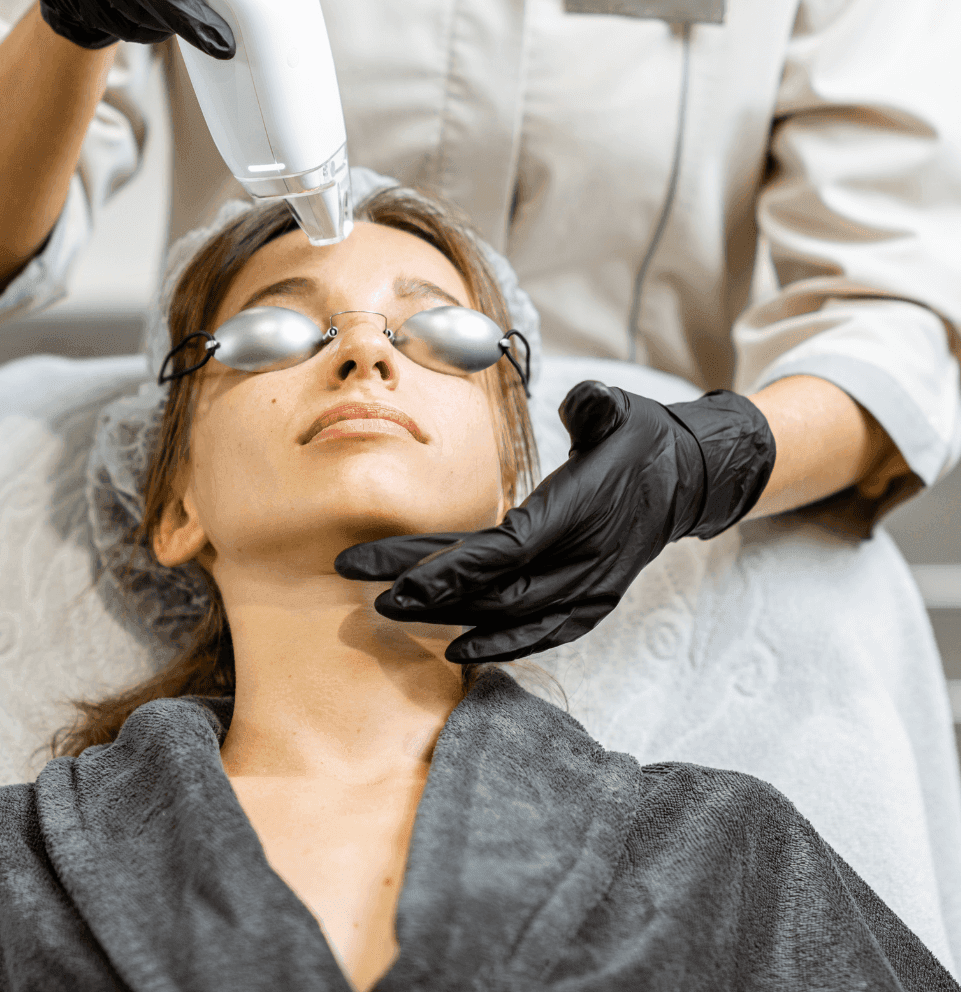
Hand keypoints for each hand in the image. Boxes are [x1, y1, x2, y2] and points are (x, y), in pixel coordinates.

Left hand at [335, 381, 775, 663]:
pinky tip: (458, 651)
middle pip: (495, 586)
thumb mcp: (620, 407)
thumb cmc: (642, 438)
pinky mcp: (594, 602)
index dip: (451, 567)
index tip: (398, 578)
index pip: (508, 548)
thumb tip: (575, 404)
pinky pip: (544, 633)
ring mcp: (592, 588)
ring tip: (389, 609)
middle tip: (366, 587)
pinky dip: (501, 644)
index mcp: (582, 510)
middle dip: (428, 591)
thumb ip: (592, 405)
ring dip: (450, 615)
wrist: (688, 480)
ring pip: (512, 614)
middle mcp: (586, 558)